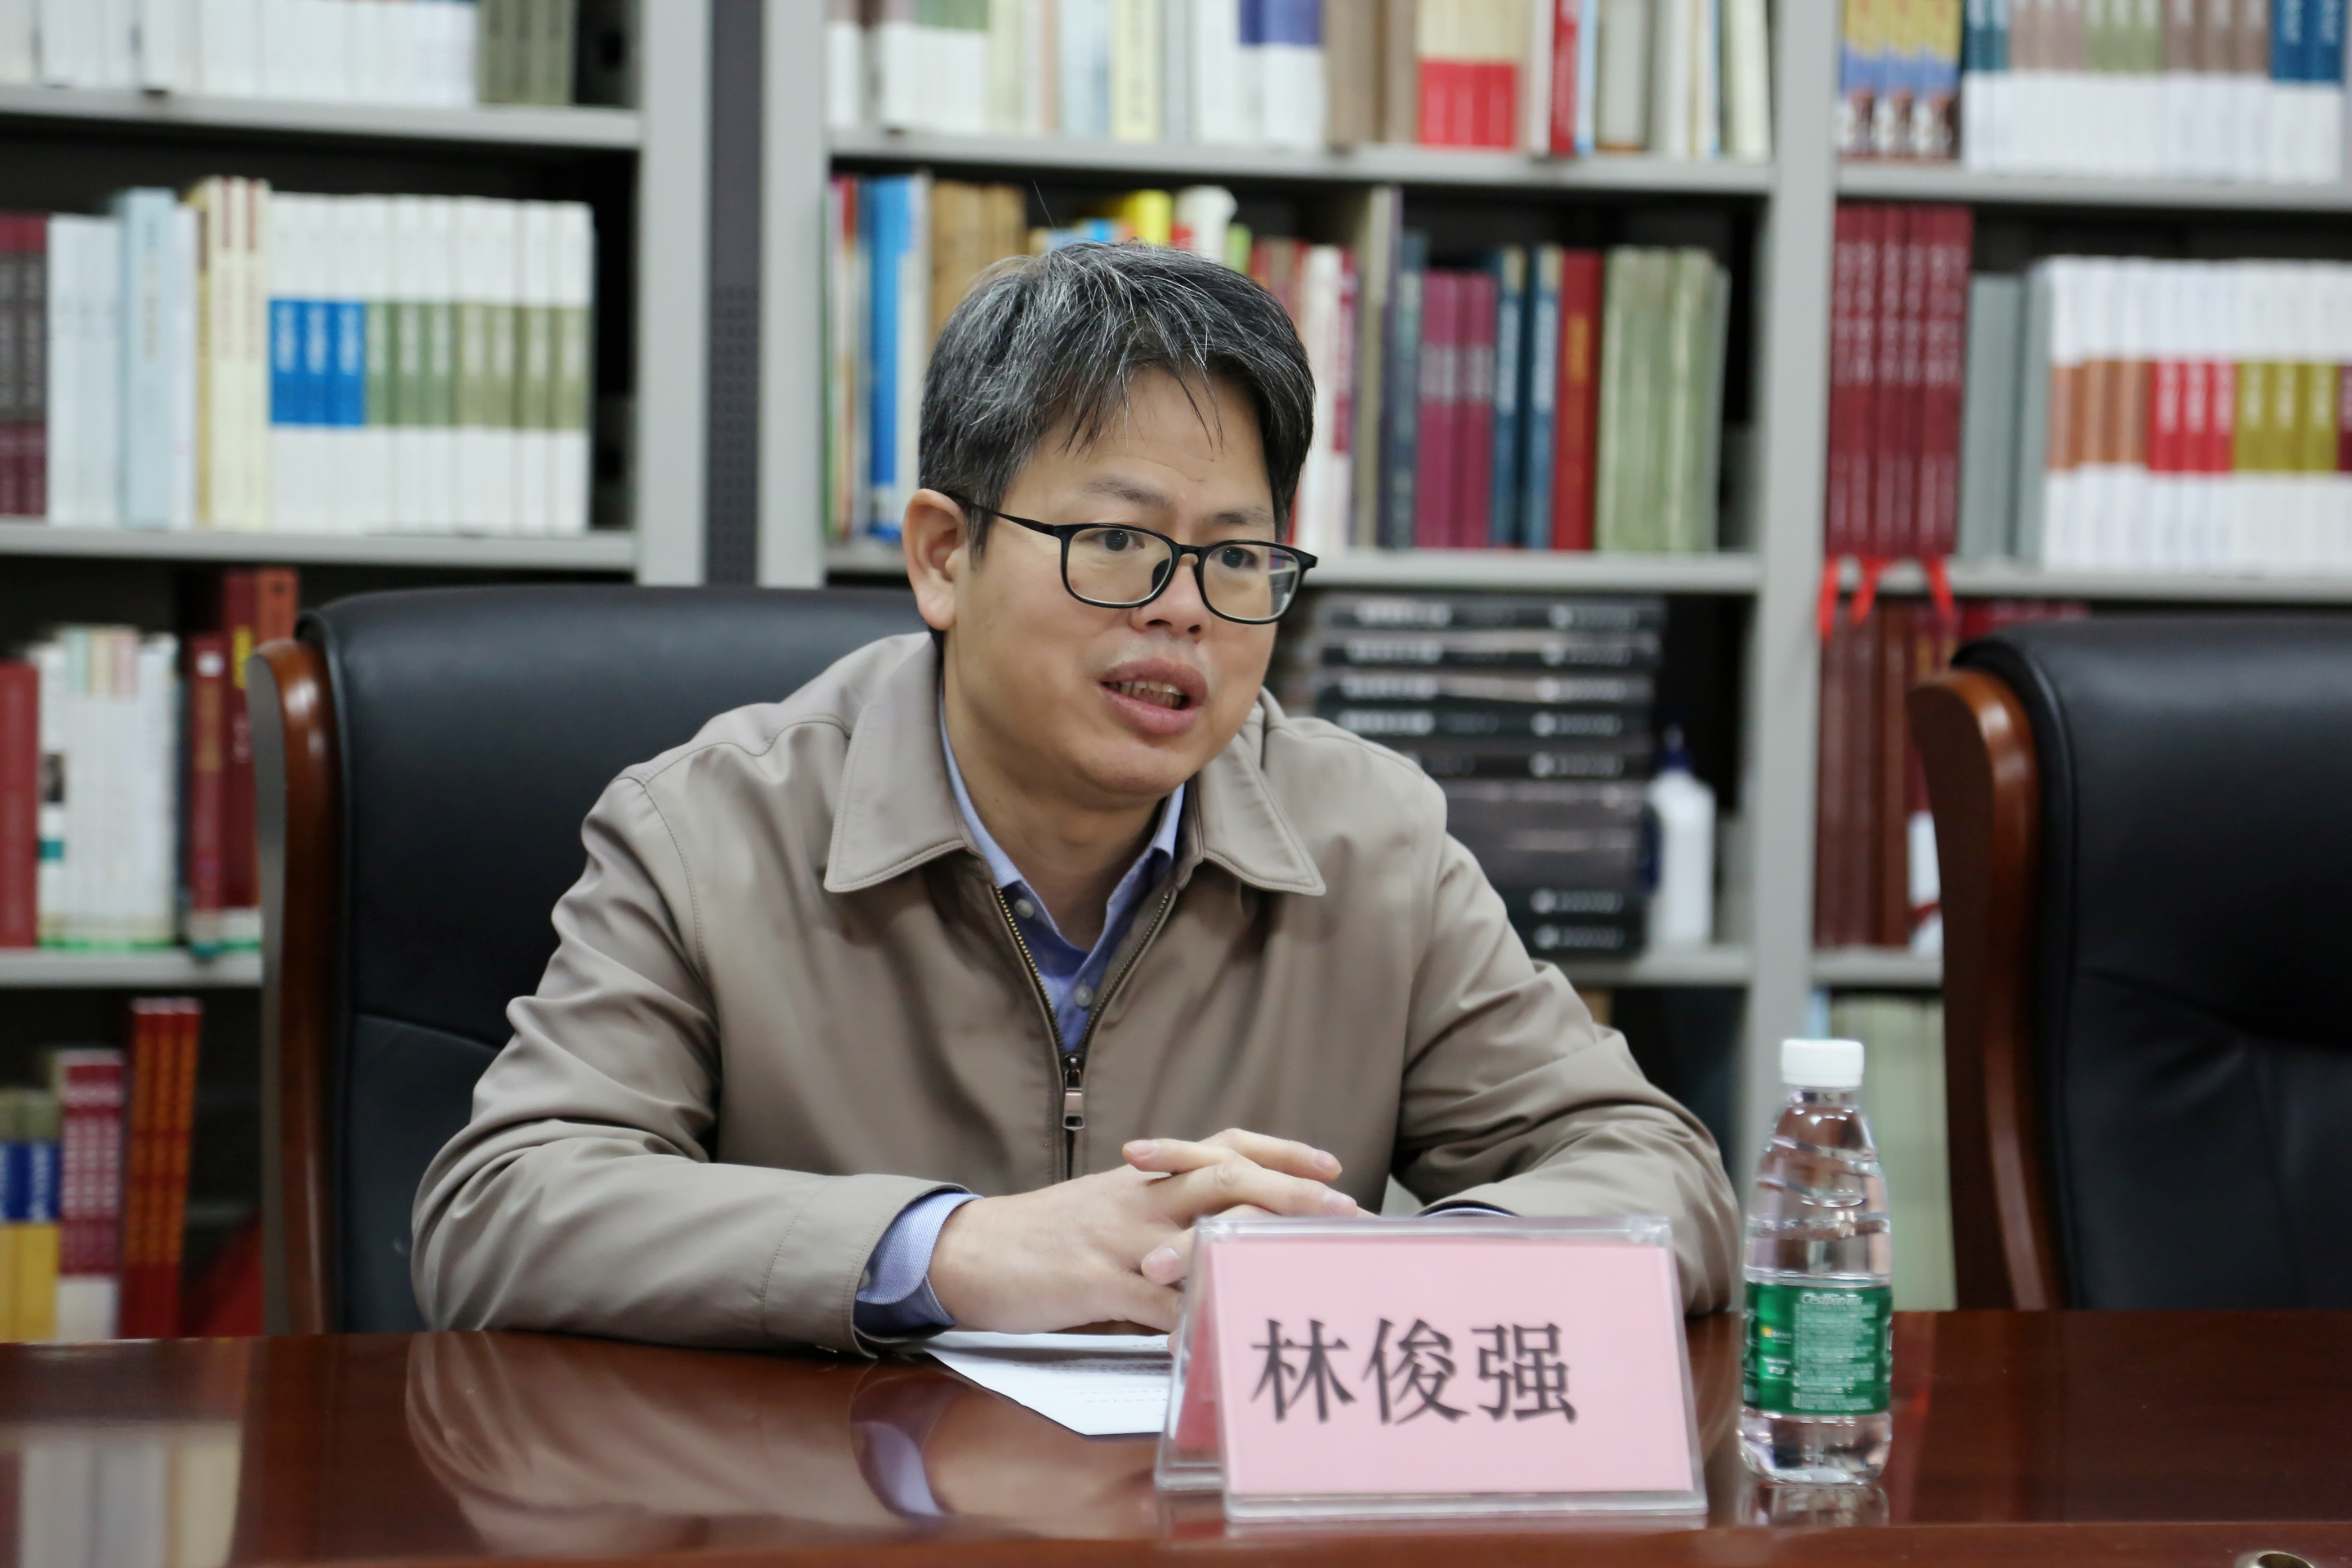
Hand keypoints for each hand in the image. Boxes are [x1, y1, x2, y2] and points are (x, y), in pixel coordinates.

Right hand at [927, 1129, 1359, 1332]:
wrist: (971, 1251)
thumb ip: (1161, 1213)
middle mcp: (1139, 1197)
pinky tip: (1230, 1335)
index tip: (1332, 1163)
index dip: (1281, 1150)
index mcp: (1145, 1177)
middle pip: (1225, 1176)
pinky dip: (1196, 1317)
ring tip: (1304, 1265)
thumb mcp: (1107, 1208)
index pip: (1223, 1145)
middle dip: (1289, 1190)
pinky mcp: (1096, 1281)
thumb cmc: (1045, 1236)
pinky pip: (1158, 1302)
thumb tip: (1222, 1234)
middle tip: (1341, 1208)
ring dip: (1257, 1246)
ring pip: (1199, 1228)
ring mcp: (1119, 1238)